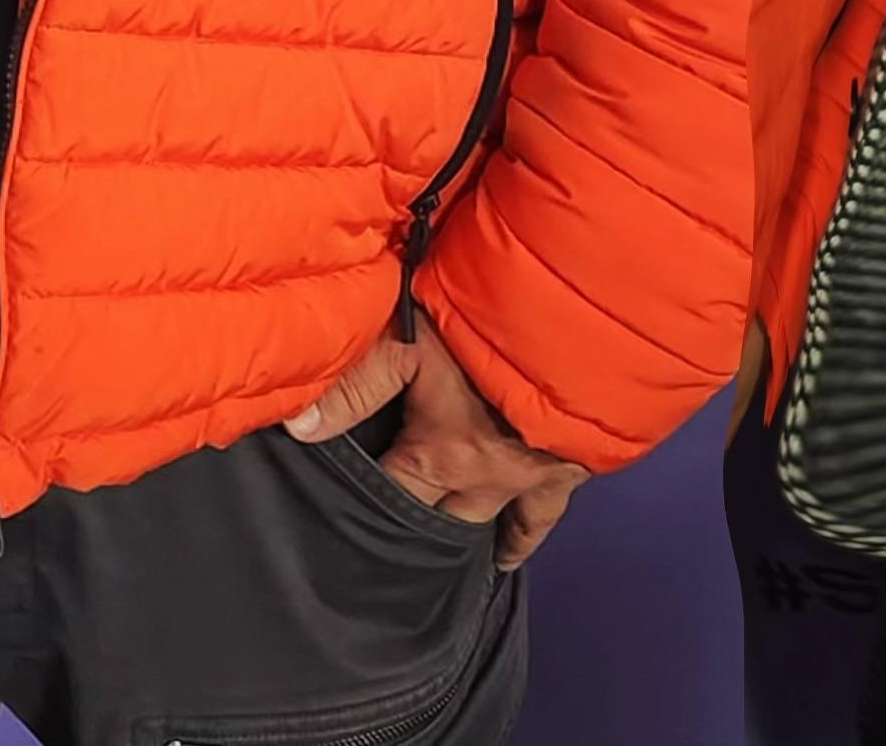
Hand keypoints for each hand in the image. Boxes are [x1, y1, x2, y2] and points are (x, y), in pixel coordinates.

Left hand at [286, 323, 589, 567]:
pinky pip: (546, 515)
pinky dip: (528, 535)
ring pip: (496, 526)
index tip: (343, 516)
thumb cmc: (494, 320)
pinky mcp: (575, 465)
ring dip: (471, 539)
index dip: (366, 502)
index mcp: (443, 456)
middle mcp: (487, 480)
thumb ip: (356, 383)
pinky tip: (516, 550)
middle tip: (394, 548)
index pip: (392, 496)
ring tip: (445, 564)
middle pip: (443, 522)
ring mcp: (534, 477)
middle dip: (418, 529)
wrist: (590, 321)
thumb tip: (295, 429)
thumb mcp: (412, 337)